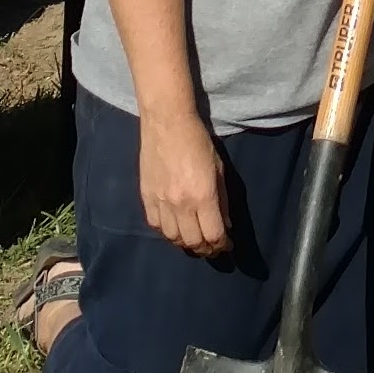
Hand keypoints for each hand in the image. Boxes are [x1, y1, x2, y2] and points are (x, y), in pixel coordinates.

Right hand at [139, 112, 234, 260]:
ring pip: (173, 238)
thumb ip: (223, 200)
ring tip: (195, 240)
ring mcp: (160, 202)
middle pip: (193, 242)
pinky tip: (175, 229)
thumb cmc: (198, 142)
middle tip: (213, 247)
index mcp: (203, 196)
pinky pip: (156, 226)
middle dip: (206, 249)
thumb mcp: (219, 169)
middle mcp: (180, 204)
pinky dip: (167, 233)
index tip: (227, 244)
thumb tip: (225, 225)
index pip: (213, 235)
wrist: (167, 123)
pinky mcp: (146, 198)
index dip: (223, 245)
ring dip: (186, 244)